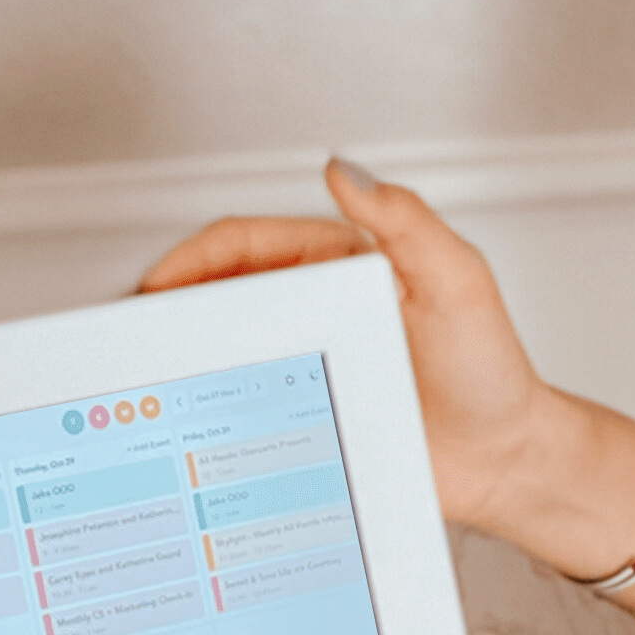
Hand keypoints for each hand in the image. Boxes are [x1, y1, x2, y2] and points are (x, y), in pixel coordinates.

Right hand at [138, 161, 547, 528]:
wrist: (507, 463)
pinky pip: (242, 406)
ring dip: (180, 358)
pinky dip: (207, 408)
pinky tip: (185, 424)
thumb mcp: (457, 283)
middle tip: (128, 335)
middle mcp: (317, 309)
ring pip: (223, 350)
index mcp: (342, 263)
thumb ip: (406, 224)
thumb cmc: (491, 371)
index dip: (193, 258)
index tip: (155, 284)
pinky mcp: (304, 416)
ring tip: (143, 378)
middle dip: (167, 306)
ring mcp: (307, 363)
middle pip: (220, 295)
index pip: (247, 244)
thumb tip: (345, 171)